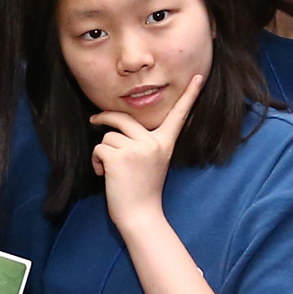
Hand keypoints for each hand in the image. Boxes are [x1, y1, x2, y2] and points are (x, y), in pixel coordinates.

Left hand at [91, 68, 202, 226]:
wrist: (140, 216)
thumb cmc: (142, 192)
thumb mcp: (152, 163)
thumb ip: (144, 144)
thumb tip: (119, 127)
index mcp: (165, 143)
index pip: (178, 116)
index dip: (189, 95)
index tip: (198, 76)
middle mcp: (154, 143)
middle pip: (124, 118)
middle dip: (105, 118)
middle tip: (94, 120)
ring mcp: (137, 149)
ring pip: (108, 137)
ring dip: (103, 152)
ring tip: (111, 171)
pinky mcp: (119, 156)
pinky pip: (99, 148)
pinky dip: (96, 161)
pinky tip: (104, 175)